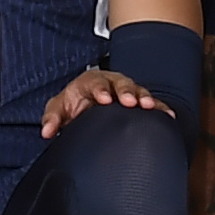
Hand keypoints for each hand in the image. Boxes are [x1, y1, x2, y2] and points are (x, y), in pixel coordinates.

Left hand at [41, 62, 169, 133]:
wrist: (88, 104)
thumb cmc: (74, 104)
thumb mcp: (59, 108)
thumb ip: (52, 118)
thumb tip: (46, 132)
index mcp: (92, 82)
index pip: (96, 83)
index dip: (101, 90)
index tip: (104, 99)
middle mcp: (112, 84)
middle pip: (122, 83)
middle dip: (127, 92)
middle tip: (131, 101)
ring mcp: (127, 91)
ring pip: (138, 91)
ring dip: (144, 98)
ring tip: (149, 106)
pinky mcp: (138, 102)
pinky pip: (151, 104)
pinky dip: (160, 109)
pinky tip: (168, 115)